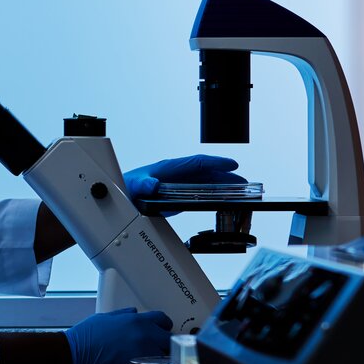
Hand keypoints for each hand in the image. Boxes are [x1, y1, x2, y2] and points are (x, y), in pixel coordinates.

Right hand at [65, 307, 172, 363]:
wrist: (75, 356)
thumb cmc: (86, 337)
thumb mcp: (105, 318)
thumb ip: (124, 315)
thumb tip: (134, 313)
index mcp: (138, 322)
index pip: (163, 320)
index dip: (163, 325)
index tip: (160, 330)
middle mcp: (145, 337)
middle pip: (170, 339)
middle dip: (166, 343)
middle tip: (158, 347)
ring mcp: (144, 356)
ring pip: (165, 357)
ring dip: (160, 358)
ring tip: (150, 360)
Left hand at [122, 154, 243, 201]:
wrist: (119, 198)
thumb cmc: (125, 186)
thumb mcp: (134, 184)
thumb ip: (143, 184)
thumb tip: (152, 184)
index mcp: (169, 168)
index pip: (197, 163)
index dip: (215, 163)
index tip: (232, 165)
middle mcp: (177, 175)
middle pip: (206, 173)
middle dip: (226, 176)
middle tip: (245, 183)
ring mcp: (179, 185)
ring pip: (206, 183)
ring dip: (223, 186)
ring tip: (241, 191)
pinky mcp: (178, 196)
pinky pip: (200, 194)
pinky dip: (213, 196)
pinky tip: (224, 201)